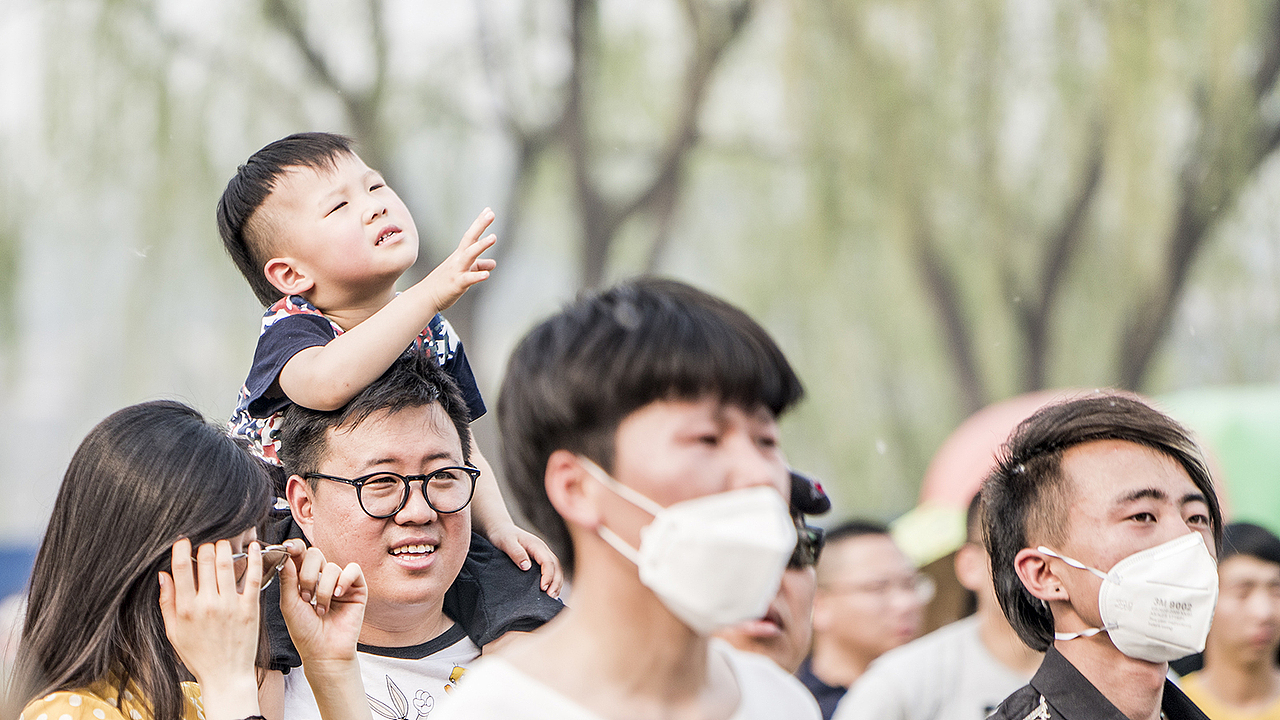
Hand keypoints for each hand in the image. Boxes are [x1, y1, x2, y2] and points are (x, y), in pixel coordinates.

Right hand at [158, 538, 260, 719]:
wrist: (226, 675)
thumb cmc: (199, 655)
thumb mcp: (174, 632)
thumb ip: (167, 603)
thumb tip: (163, 575)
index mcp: (187, 609)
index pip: (181, 569)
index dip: (181, 549)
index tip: (183, 540)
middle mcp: (208, 604)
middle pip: (205, 561)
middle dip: (205, 545)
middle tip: (207, 541)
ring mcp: (231, 605)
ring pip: (227, 564)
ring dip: (225, 547)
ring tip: (224, 542)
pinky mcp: (250, 608)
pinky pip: (253, 577)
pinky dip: (254, 558)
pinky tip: (254, 546)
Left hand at [277, 539, 366, 670]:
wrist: (323, 652)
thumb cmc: (304, 631)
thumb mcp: (289, 604)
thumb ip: (287, 579)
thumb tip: (285, 554)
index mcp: (303, 579)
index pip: (300, 554)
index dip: (294, 548)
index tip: (287, 549)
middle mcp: (321, 577)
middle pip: (315, 554)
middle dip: (307, 575)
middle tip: (305, 597)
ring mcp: (340, 582)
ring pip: (331, 567)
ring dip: (323, 589)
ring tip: (321, 609)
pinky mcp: (357, 588)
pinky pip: (353, 570)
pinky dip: (344, 580)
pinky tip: (338, 596)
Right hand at [418, 208, 496, 312]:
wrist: (426, 297)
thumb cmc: (445, 282)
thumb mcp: (464, 272)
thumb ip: (479, 266)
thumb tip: (493, 263)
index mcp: (460, 255)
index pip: (470, 236)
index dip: (479, 223)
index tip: (489, 211)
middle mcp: (458, 259)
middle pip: (469, 239)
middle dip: (480, 226)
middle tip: (491, 214)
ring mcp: (457, 271)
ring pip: (469, 256)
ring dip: (481, 246)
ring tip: (493, 237)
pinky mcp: (456, 284)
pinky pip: (468, 279)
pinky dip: (477, 276)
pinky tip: (487, 275)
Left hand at [486, 524, 563, 598]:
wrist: (500, 530)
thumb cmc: (502, 535)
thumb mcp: (506, 542)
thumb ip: (516, 553)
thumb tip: (526, 567)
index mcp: (537, 546)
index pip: (548, 562)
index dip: (548, 575)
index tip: (543, 588)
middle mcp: (543, 551)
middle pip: (556, 567)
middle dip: (556, 582)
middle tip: (551, 596)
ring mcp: (542, 556)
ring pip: (556, 570)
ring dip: (556, 583)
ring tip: (552, 597)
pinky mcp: (539, 561)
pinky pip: (551, 571)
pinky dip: (552, 582)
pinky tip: (549, 592)